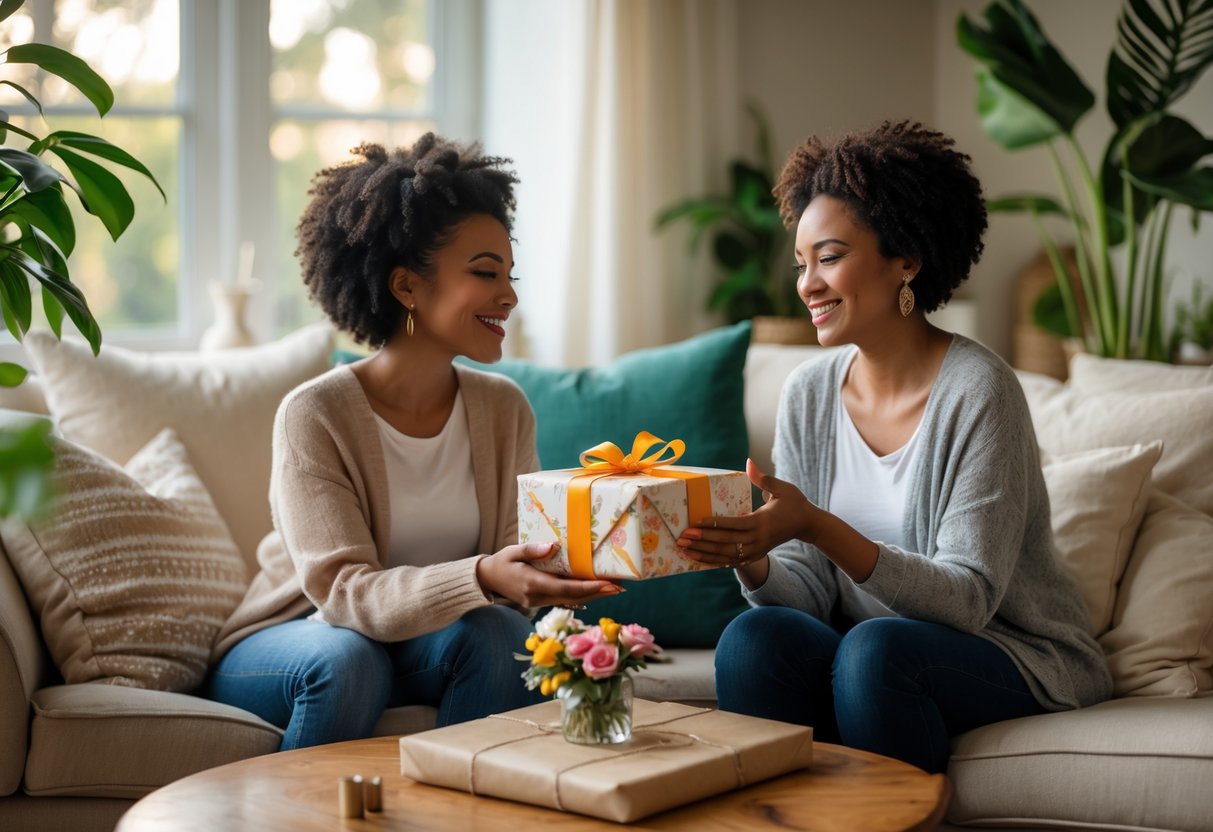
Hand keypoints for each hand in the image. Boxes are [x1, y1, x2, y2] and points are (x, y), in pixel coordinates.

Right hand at [476, 542, 622, 607]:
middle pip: (575, 597)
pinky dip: (583, 596)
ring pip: (573, 600)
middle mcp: (539, 597)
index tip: (608, 583)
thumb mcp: (512, 552)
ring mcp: (540, 602)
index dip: (589, 587)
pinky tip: (597, 592)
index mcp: (532, 584)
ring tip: (615, 588)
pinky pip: (566, 600)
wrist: (487, 580)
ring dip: (594, 595)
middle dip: (599, 592)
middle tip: (621, 586)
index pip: (566, 588)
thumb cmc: (500, 562)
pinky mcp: (542, 601)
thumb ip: (531, 550)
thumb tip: (552, 546)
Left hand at [675, 459, 814, 568]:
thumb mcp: (783, 488)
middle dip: (703, 540)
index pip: (735, 524)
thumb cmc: (794, 503)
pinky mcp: (756, 555)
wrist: (807, 525)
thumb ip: (764, 478)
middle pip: (726, 542)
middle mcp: (758, 539)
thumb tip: (748, 462)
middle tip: (683, 536)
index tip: (697, 522)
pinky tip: (698, 558)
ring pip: (726, 555)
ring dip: (704, 553)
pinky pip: (732, 561)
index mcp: (762, 522)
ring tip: (685, 549)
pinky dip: (714, 561)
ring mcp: (756, 550)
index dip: (715, 524)